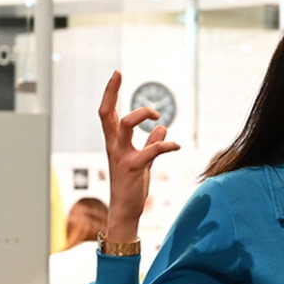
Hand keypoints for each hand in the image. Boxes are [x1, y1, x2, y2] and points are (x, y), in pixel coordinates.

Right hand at [98, 70, 180, 238]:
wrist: (125, 210)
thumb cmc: (132, 185)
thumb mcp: (143, 160)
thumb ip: (150, 143)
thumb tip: (161, 129)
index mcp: (115, 142)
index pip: (108, 113)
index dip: (110, 93)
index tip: (116, 74)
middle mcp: (114, 146)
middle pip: (106, 114)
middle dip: (111, 92)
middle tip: (118, 73)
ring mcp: (122, 156)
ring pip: (125, 125)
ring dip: (141, 114)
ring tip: (158, 114)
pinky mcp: (134, 168)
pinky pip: (151, 150)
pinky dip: (166, 145)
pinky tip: (177, 146)